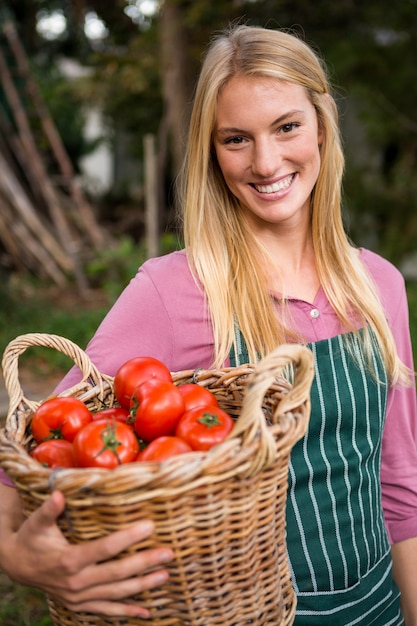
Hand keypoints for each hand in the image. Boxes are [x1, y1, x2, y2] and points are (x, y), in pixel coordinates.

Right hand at [0, 487, 173, 617]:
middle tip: (168, 554)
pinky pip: (107, 610)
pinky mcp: (79, 605)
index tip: (150, 526)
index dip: (128, 538)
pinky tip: (147, 612)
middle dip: (144, 563)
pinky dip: (127, 612)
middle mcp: (76, 582)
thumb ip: (49, 509)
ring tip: (165, 575)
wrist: (17, 566)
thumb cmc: (31, 538)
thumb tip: (60, 494)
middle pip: (117, 573)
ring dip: (142, 586)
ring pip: (116, 593)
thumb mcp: (37, 523)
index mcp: (69, 559)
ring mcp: (79, 597)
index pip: (105, 549)